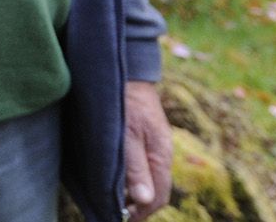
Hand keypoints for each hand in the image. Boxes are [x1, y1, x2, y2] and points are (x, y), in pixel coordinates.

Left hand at [122, 80, 172, 220]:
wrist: (127, 68)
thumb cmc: (124, 100)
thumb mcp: (126, 136)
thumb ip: (135, 169)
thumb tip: (145, 201)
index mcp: (161, 155)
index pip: (158, 197)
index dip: (141, 212)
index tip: (120, 217)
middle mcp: (162, 152)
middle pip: (155, 191)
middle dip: (138, 205)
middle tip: (114, 210)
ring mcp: (156, 144)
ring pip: (149, 177)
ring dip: (134, 190)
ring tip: (112, 195)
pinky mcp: (147, 136)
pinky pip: (144, 164)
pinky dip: (132, 175)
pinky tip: (116, 174)